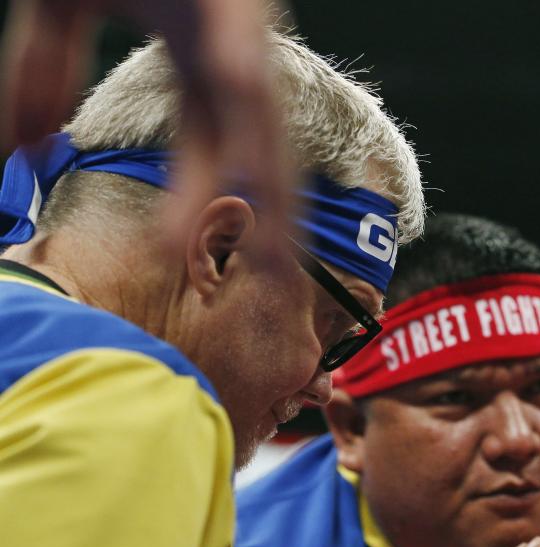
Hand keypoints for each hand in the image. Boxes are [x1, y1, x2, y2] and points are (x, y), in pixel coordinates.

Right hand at [0, 0, 292, 251]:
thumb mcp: (59, 7)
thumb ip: (41, 73)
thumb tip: (23, 150)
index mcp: (202, 63)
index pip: (212, 150)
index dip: (203, 201)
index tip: (192, 257)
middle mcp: (233, 56)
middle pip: (256, 152)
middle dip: (270, 217)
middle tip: (273, 284)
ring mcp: (240, 28)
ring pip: (262, 123)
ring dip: (270, 187)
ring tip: (274, 259)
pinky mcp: (232, 1)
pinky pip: (240, 62)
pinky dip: (243, 105)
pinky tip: (252, 163)